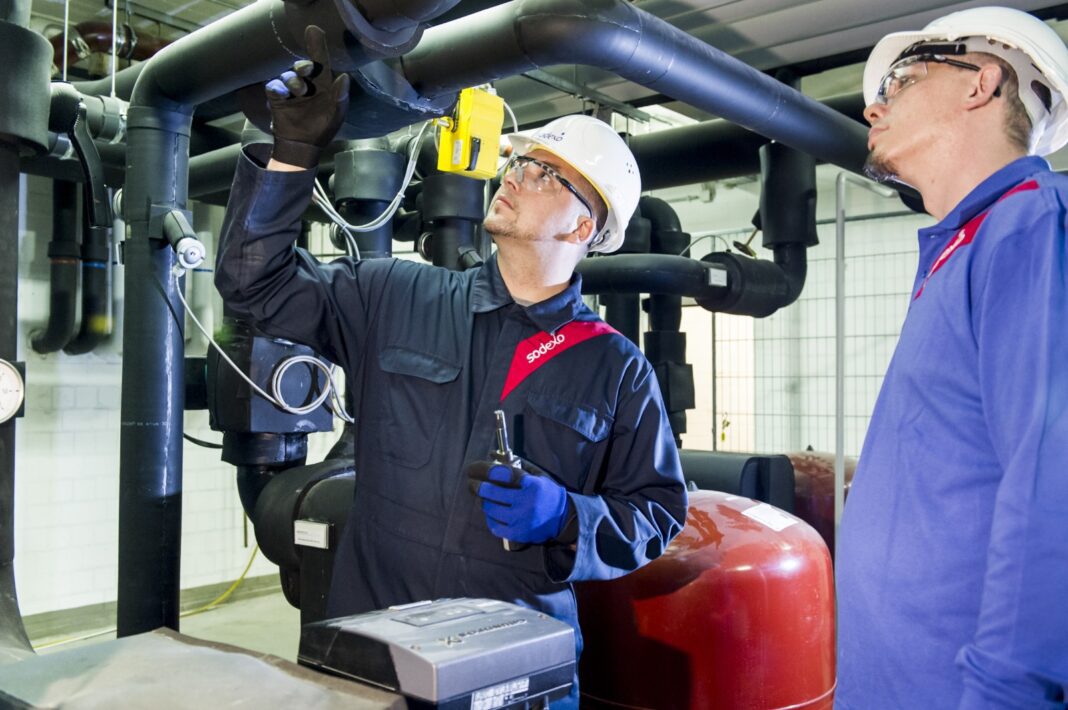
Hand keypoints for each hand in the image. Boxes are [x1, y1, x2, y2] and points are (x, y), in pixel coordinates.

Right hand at [264, 25, 349, 168]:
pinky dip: (277, 88)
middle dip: (304, 65)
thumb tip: (345, 77)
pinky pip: (274, 86)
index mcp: (323, 85)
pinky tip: (283, 94)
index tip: (313, 29)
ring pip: (288, 75)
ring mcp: (291, 91)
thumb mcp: (336, 114)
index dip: (317, 45)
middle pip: (303, 66)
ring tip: (299, 92)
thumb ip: (341, 96)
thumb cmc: (322, 129)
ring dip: (293, 81)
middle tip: (306, 70)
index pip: (320, 62)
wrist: (303, 146)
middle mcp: (306, 84)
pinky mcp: (277, 98)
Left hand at [476, 465, 569, 543]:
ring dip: (484, 502)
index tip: (477, 468)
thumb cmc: (547, 492)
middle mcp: (526, 502)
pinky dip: (490, 518)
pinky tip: (492, 513)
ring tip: (485, 499)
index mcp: (532, 485)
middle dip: (478, 486)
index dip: (487, 470)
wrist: (563, 518)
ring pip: (490, 509)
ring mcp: (521, 520)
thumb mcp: (537, 474)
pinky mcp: (517, 533)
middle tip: (472, 483)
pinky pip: (494, 525)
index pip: (504, 474)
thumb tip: (493, 454)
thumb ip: (516, 464)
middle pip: (492, 492)